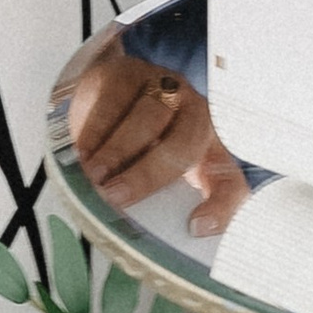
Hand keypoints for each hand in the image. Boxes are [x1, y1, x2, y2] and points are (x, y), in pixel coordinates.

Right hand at [64, 48, 248, 236]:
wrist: (108, 88)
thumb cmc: (139, 143)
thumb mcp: (156, 172)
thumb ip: (158, 203)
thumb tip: (143, 239)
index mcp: (210, 149)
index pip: (228, 179)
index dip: (221, 205)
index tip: (197, 228)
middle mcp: (194, 115)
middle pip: (184, 144)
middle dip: (148, 174)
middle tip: (116, 197)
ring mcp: (163, 89)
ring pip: (147, 118)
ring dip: (118, 151)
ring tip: (95, 176)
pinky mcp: (129, 73)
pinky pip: (115, 100)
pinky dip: (97, 129)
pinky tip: (84, 150)